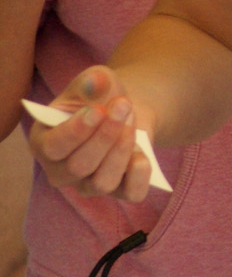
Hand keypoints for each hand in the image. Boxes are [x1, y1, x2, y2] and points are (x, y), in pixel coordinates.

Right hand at [29, 66, 152, 201]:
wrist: (125, 110)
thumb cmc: (100, 97)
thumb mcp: (95, 82)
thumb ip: (92, 81)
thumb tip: (95, 81)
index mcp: (44, 143)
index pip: (53, 148)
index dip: (76, 131)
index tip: (98, 110)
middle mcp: (62, 171)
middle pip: (79, 167)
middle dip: (105, 135)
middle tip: (123, 105)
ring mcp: (89, 184)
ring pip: (102, 183)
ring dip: (121, 149)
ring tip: (131, 119)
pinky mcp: (120, 190)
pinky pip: (130, 194)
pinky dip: (139, 176)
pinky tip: (142, 155)